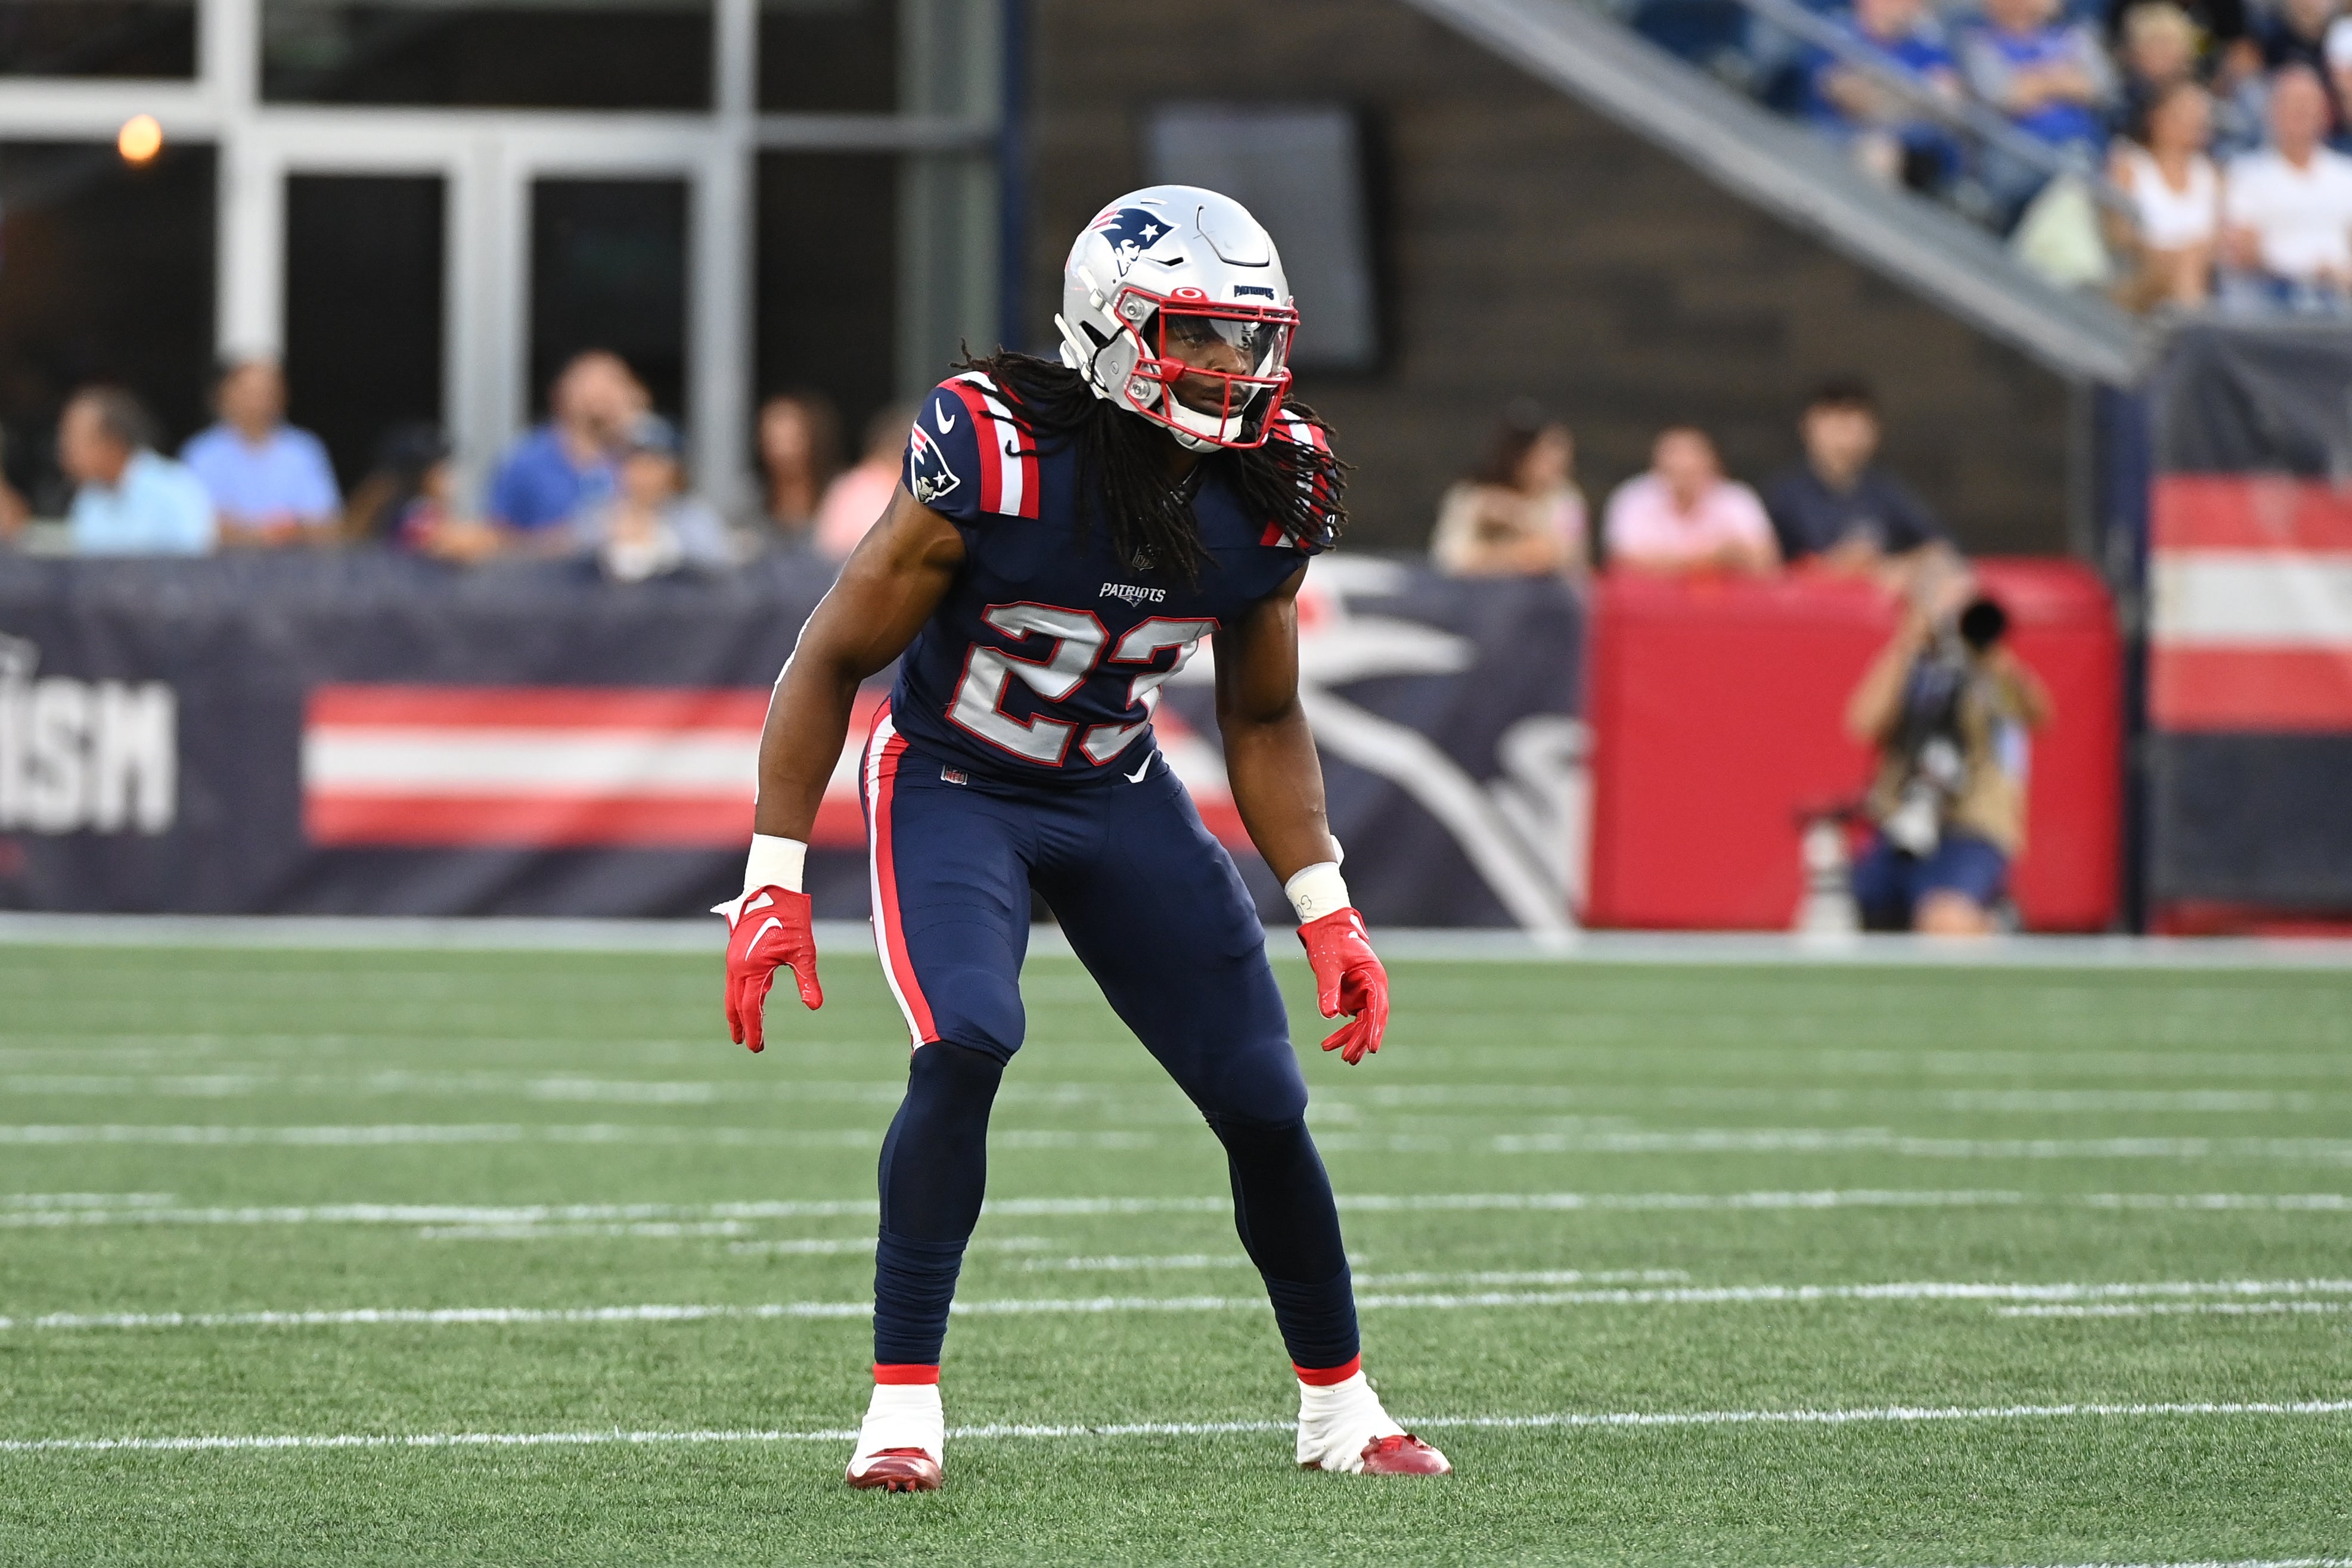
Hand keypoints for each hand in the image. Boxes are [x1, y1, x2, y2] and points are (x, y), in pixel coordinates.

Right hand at [712, 885, 822, 1051]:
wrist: (772, 889)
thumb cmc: (790, 919)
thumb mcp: (804, 951)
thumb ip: (807, 980)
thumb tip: (814, 1007)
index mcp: (751, 969)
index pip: (751, 1008)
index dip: (754, 1029)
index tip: (756, 1048)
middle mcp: (737, 966)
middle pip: (736, 1004)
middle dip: (742, 1026)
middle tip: (748, 1045)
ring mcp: (735, 959)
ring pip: (733, 993)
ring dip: (739, 1012)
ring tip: (744, 1029)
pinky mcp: (738, 952)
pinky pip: (738, 980)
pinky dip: (745, 994)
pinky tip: (757, 1000)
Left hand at [1298, 907, 1388, 1064]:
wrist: (1327, 927)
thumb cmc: (1331, 941)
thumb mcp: (1328, 965)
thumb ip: (1329, 989)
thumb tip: (1330, 1015)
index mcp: (1374, 977)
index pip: (1378, 1008)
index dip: (1375, 1029)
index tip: (1372, 1047)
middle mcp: (1373, 987)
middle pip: (1371, 1019)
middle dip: (1360, 1039)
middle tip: (1348, 1058)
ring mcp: (1364, 993)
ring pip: (1362, 1022)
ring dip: (1352, 1039)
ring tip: (1343, 1057)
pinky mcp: (1354, 996)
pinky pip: (1353, 1018)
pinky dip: (1344, 1031)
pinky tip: (1333, 1043)